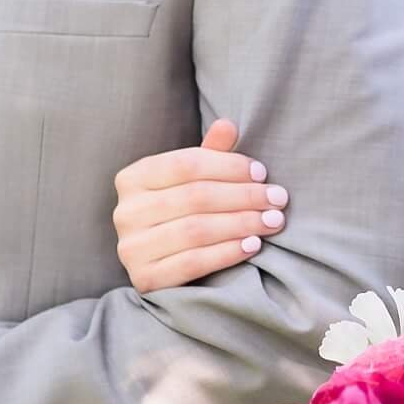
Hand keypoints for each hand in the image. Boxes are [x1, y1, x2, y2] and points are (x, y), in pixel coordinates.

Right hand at [112, 119, 288, 292]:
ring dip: (242, 224)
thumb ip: (209, 154)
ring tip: (272, 221)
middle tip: (278, 199)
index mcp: (133, 178)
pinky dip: (227, 252)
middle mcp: (125, 212)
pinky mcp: (145, 279)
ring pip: (196, 229)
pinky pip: (193, 262)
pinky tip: (252, 244)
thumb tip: (228, 124)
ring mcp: (131, 248)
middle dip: (244, 196)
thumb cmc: (181, 214)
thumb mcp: (191, 181)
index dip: (229, 166)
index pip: (187, 164)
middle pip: (195, 197)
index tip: (262, 173)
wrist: (161, 267)